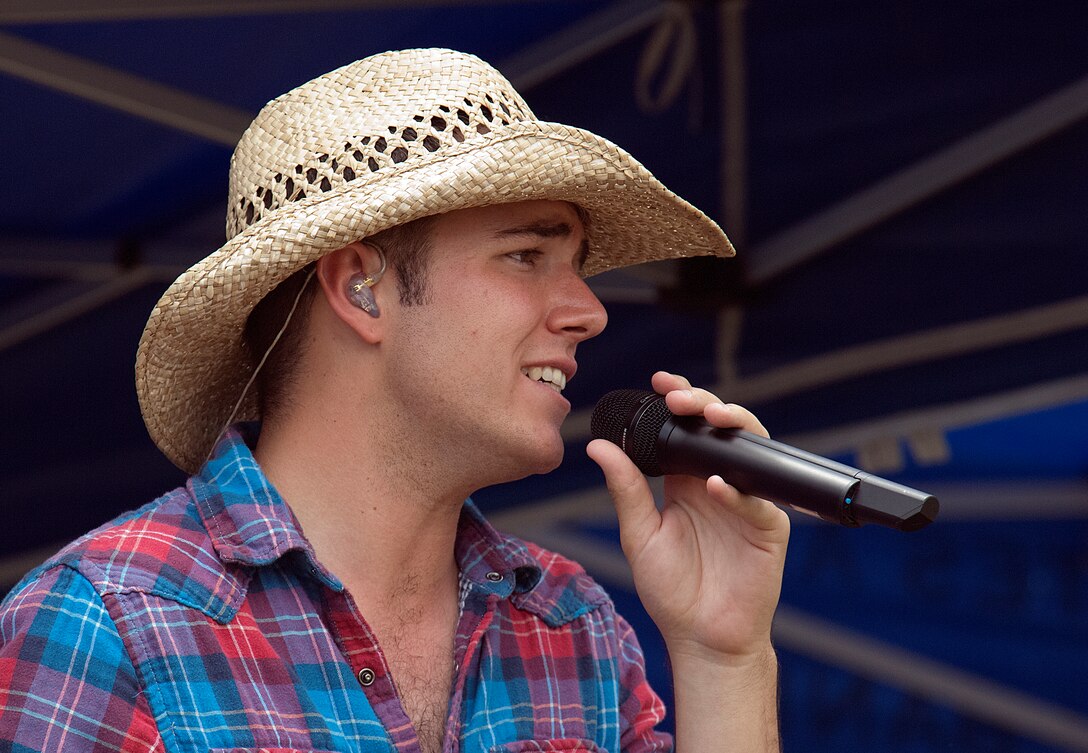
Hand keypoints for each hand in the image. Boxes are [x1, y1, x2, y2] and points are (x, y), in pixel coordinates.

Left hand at [586, 371, 789, 664]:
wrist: (702, 637)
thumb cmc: (671, 589)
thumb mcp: (639, 534)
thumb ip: (625, 489)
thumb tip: (598, 445)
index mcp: (687, 481)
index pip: (686, 430)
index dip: (678, 401)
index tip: (659, 382)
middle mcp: (720, 484)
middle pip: (720, 429)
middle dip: (704, 403)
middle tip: (681, 398)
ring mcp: (748, 502)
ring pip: (751, 451)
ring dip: (732, 428)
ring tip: (709, 417)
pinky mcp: (769, 528)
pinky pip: (759, 502)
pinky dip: (739, 491)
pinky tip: (717, 484)